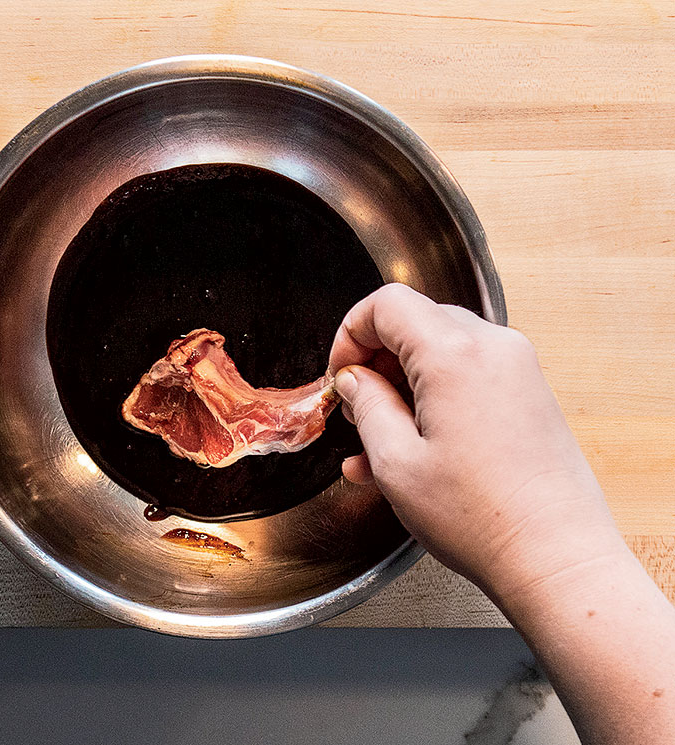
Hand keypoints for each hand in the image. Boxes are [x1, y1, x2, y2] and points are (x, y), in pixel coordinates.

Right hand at [329, 283, 624, 597]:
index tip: (340, 374)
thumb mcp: (397, 462)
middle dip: (376, 360)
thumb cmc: (481, 518)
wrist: (556, 557)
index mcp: (454, 356)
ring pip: (441, 351)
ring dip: (403, 385)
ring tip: (378, 442)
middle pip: (416, 322)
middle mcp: (493, 348)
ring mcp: (517, 369)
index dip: (351, 334)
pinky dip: (434, 398)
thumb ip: (366, 405)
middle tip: (356, 408)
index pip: (388, 304)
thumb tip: (354, 381)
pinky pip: (468, 376)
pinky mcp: (529, 393)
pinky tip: (412, 448)